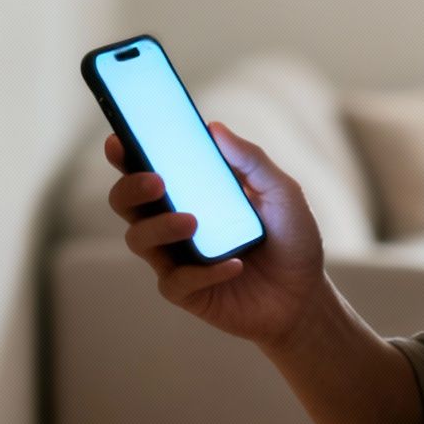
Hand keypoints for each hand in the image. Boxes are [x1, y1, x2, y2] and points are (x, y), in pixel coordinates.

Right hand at [104, 123, 329, 347]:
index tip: (118, 140)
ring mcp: (176, 258)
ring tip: (193, 222)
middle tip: (157, 181)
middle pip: (125, 202)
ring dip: (160, 226)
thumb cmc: (290, 238)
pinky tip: (235, 265)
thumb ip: (251, 160)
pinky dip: (203, 271)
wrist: (305, 296)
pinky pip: (176, 280)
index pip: (145, 168)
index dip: (124, 154)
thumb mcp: (281, 192)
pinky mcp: (186, 292)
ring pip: (138, 239)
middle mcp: (172, 222)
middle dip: (131, 188)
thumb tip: (214, 128)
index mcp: (189, 191)